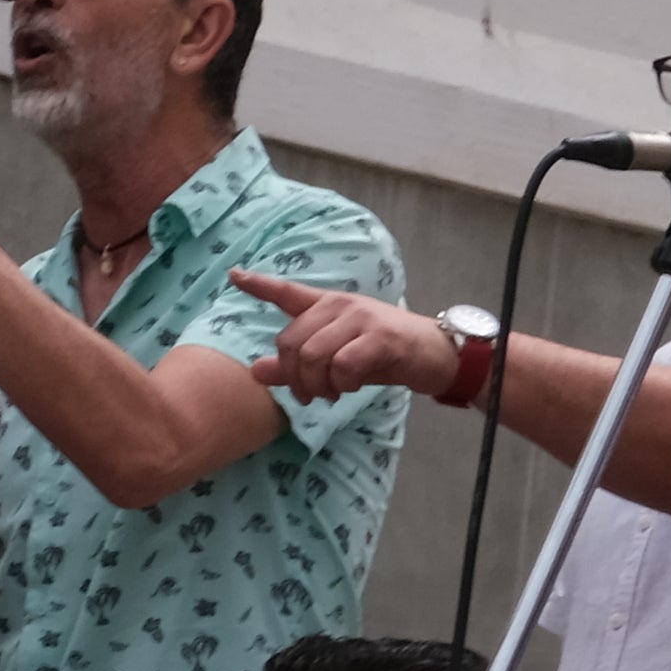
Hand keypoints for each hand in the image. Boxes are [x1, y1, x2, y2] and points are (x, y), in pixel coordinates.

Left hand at [232, 268, 465, 406]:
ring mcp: (361, 319)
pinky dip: (341, 384)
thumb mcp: (338, 359)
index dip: (259, 284)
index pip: (288, 292)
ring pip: (314, 356)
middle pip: (291, 342)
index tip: (235, 275)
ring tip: (330, 394)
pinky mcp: (381, 338)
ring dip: (317, 384)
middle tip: (309, 395)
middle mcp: (341, 306)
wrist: (436, 355)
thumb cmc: (386, 355)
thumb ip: (298, 364)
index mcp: (328, 305)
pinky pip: (343, 365)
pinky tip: (348, 388)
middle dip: (294, 377)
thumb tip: (256, 372)